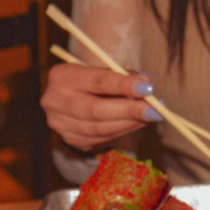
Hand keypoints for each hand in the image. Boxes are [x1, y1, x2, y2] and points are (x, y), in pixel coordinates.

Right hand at [41, 63, 161, 150]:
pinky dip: (121, 132)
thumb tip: (147, 86)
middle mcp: (54, 101)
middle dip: (129, 111)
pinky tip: (135, 124)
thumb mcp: (104, 70)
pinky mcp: (69, 139)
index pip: (97, 81)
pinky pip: (100, 139)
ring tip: (150, 116)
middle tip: (155, 111)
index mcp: (62, 76)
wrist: (72, 95)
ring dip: (129, 124)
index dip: (124, 85)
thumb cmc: (93, 80)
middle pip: (97, 111)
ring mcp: (59, 124)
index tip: (148, 88)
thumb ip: (124, 76)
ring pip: (100, 129)